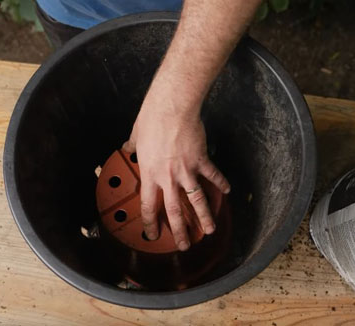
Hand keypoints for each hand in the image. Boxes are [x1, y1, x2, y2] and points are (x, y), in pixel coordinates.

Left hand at [123, 81, 230, 250]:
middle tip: (183, 245)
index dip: (151, 223)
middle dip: (179, 231)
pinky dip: (220, 183)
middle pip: (174, 211)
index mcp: (150, 174)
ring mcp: (186, 171)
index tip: (153, 234)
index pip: (149, 205)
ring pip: (196, 201)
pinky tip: (227, 191)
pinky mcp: (201, 160)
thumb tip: (127, 148)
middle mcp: (168, 178)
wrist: (171, 109)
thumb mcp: (135, 136)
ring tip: (209, 230)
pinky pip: (213, 175)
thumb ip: (132, 147)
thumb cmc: (151, 121)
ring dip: (204, 217)